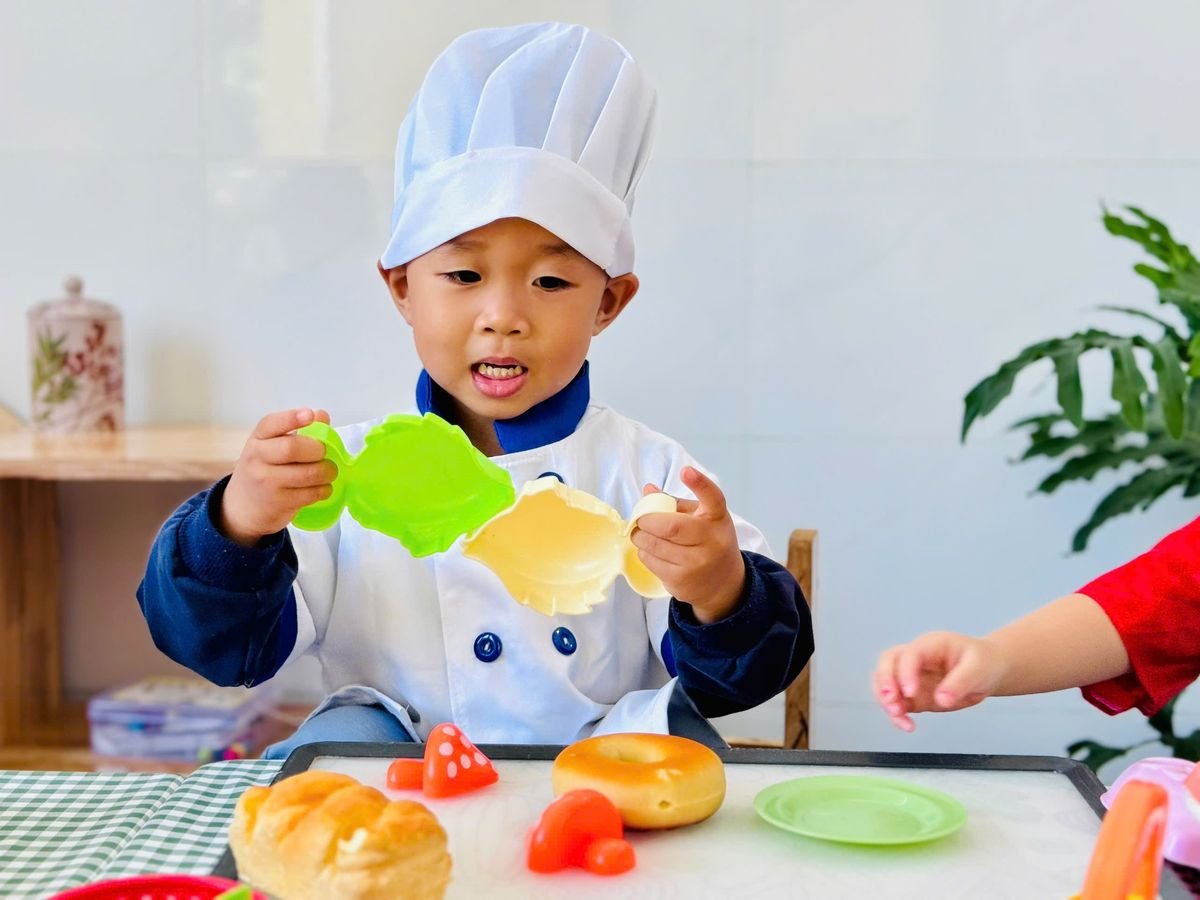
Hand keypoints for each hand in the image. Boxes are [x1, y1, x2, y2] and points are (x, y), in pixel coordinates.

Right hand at [220, 408, 335, 545]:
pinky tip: (324, 487)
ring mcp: (266, 482)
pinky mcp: (278, 503)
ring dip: (326, 472)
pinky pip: (310, 494)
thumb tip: (322, 415)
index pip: (271, 424)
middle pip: (291, 448)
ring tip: (329, 471)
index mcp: (258, 439)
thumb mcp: (272, 447)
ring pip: (306, 474)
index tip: (309, 415)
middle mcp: (258, 458)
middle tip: (324, 453)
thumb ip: (298, 431)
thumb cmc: (264, 470)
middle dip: (317, 449)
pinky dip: (324, 490)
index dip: (292, 418)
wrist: (242, 507)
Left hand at [630, 466, 745, 623]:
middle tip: (641, 519)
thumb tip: (648, 490)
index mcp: (717, 519)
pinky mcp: (681, 581)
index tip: (686, 471)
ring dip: (640, 536)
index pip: (713, 498)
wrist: (723, 583)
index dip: (699, 484)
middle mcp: (711, 541)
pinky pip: (650, 561)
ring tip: (642, 533)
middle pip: (669, 526)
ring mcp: (696, 563)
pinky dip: (644, 552)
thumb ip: (674, 503)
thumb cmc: (709, 541)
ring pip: (654, 545)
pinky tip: (651, 551)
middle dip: (646, 521)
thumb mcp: (701, 518)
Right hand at [872, 631, 1008, 731]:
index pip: (909, 654)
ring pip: (885, 683)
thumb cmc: (984, 663)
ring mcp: (912, 677)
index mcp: (930, 645)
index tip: (911, 693)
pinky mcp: (914, 696)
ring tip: (898, 716)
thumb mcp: (979, 669)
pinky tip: (907, 726)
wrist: (989, 671)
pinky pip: (898, 704)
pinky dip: (897, 715)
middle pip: (887, 662)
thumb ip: (960, 682)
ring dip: (886, 700)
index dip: (905, 672)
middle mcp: (915, 659)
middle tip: (892, 701)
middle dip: (885, 681)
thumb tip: (941, 699)